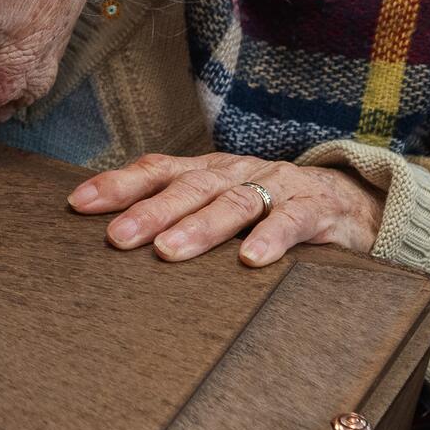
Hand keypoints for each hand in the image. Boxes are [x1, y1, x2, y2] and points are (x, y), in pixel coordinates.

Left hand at [68, 153, 383, 264]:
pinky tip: (251, 260)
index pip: (157, 170)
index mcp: (209, 172)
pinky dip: (271, 238)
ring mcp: (277, 188)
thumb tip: (115, 240)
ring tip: (170, 252)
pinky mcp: (316, 210)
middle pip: (189, 187)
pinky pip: (292, 222)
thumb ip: (181, 215)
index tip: (78, 204)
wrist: (352, 202)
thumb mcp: (222, 205)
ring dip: (200, 227)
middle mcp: (237, 173)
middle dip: (151, 211)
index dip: (118, 184)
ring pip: (235, 202)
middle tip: (117, 239)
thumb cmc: (271, 208)